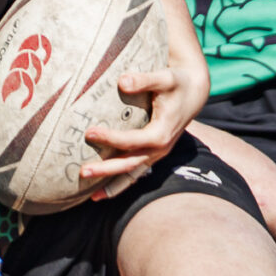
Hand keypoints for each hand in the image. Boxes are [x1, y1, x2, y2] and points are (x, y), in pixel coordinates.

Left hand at [80, 67, 187, 196]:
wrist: (193, 92)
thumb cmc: (177, 83)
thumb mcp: (165, 78)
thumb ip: (144, 80)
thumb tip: (122, 81)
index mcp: (162, 133)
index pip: (132, 140)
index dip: (110, 138)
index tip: (90, 132)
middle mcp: (160, 149)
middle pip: (130, 164)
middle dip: (106, 170)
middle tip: (82, 172)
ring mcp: (156, 154)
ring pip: (133, 174)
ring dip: (112, 185)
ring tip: (92, 197)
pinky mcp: (152, 154)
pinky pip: (135, 173)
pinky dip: (119, 183)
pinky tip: (101, 192)